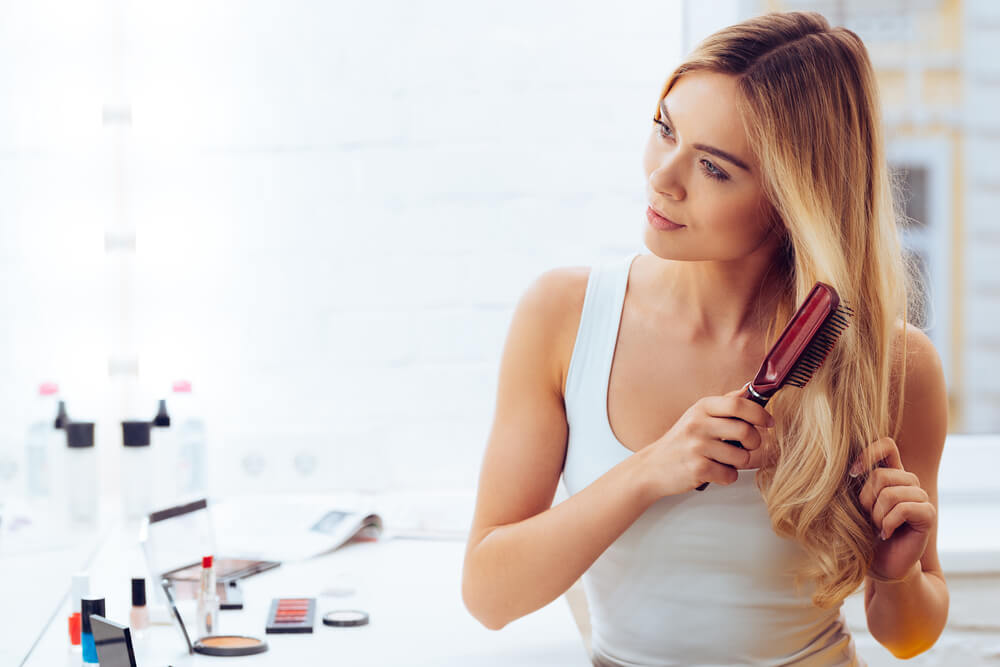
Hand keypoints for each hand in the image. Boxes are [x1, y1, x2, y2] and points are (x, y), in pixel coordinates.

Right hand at [638, 385, 773, 498]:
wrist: (652, 466)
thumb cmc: (680, 441)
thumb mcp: (698, 415)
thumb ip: (724, 404)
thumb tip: (749, 390)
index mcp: (702, 408)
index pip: (739, 404)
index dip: (760, 413)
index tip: (768, 422)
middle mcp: (698, 424)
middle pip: (745, 430)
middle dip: (755, 442)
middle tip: (748, 446)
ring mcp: (697, 447)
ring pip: (741, 457)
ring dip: (739, 463)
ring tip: (725, 460)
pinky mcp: (697, 468)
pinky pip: (730, 475)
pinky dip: (727, 477)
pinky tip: (714, 472)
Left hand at [852, 437, 932, 580]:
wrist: (882, 565)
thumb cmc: (862, 535)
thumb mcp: (850, 506)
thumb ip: (849, 483)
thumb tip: (829, 461)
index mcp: (889, 474)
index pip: (887, 445)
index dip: (869, 453)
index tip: (852, 474)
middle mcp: (907, 482)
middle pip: (882, 474)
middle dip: (866, 500)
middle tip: (868, 518)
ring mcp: (920, 497)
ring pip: (891, 493)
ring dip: (877, 515)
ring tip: (878, 527)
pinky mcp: (928, 514)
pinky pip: (904, 509)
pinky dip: (888, 523)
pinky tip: (887, 534)